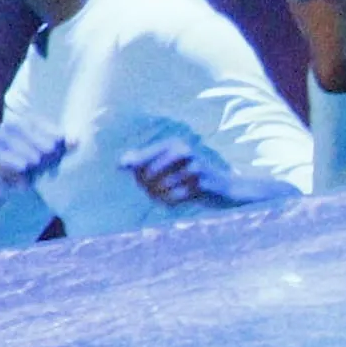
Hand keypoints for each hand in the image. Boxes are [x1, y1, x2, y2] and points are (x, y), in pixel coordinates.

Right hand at [0, 117, 68, 209]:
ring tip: (35, 162)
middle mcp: (5, 129)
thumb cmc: (22, 171)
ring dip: (25, 153)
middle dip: (37, 140)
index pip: (35, 121)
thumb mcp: (43, 161)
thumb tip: (76, 141)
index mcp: (20, 125)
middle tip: (49, 153)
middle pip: (22, 128)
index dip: (48, 128)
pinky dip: (12, 166)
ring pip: (11, 142)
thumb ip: (59, 150)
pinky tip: (23, 175)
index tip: (61, 139)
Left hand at [122, 139, 248, 208]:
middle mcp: (182, 150)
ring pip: (160, 188)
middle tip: (155, 193)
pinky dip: (171, 203)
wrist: (226, 188)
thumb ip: (143, 162)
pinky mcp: (200, 184)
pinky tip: (178, 201)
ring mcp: (193, 166)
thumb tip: (119, 164)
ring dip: (160, 197)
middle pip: (146, 175)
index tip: (141, 183)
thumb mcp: (168, 164)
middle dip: (147, 188)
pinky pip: (173, 198)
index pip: (138, 160)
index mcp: (172, 144)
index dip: (135, 175)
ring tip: (169, 197)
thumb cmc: (191, 177)